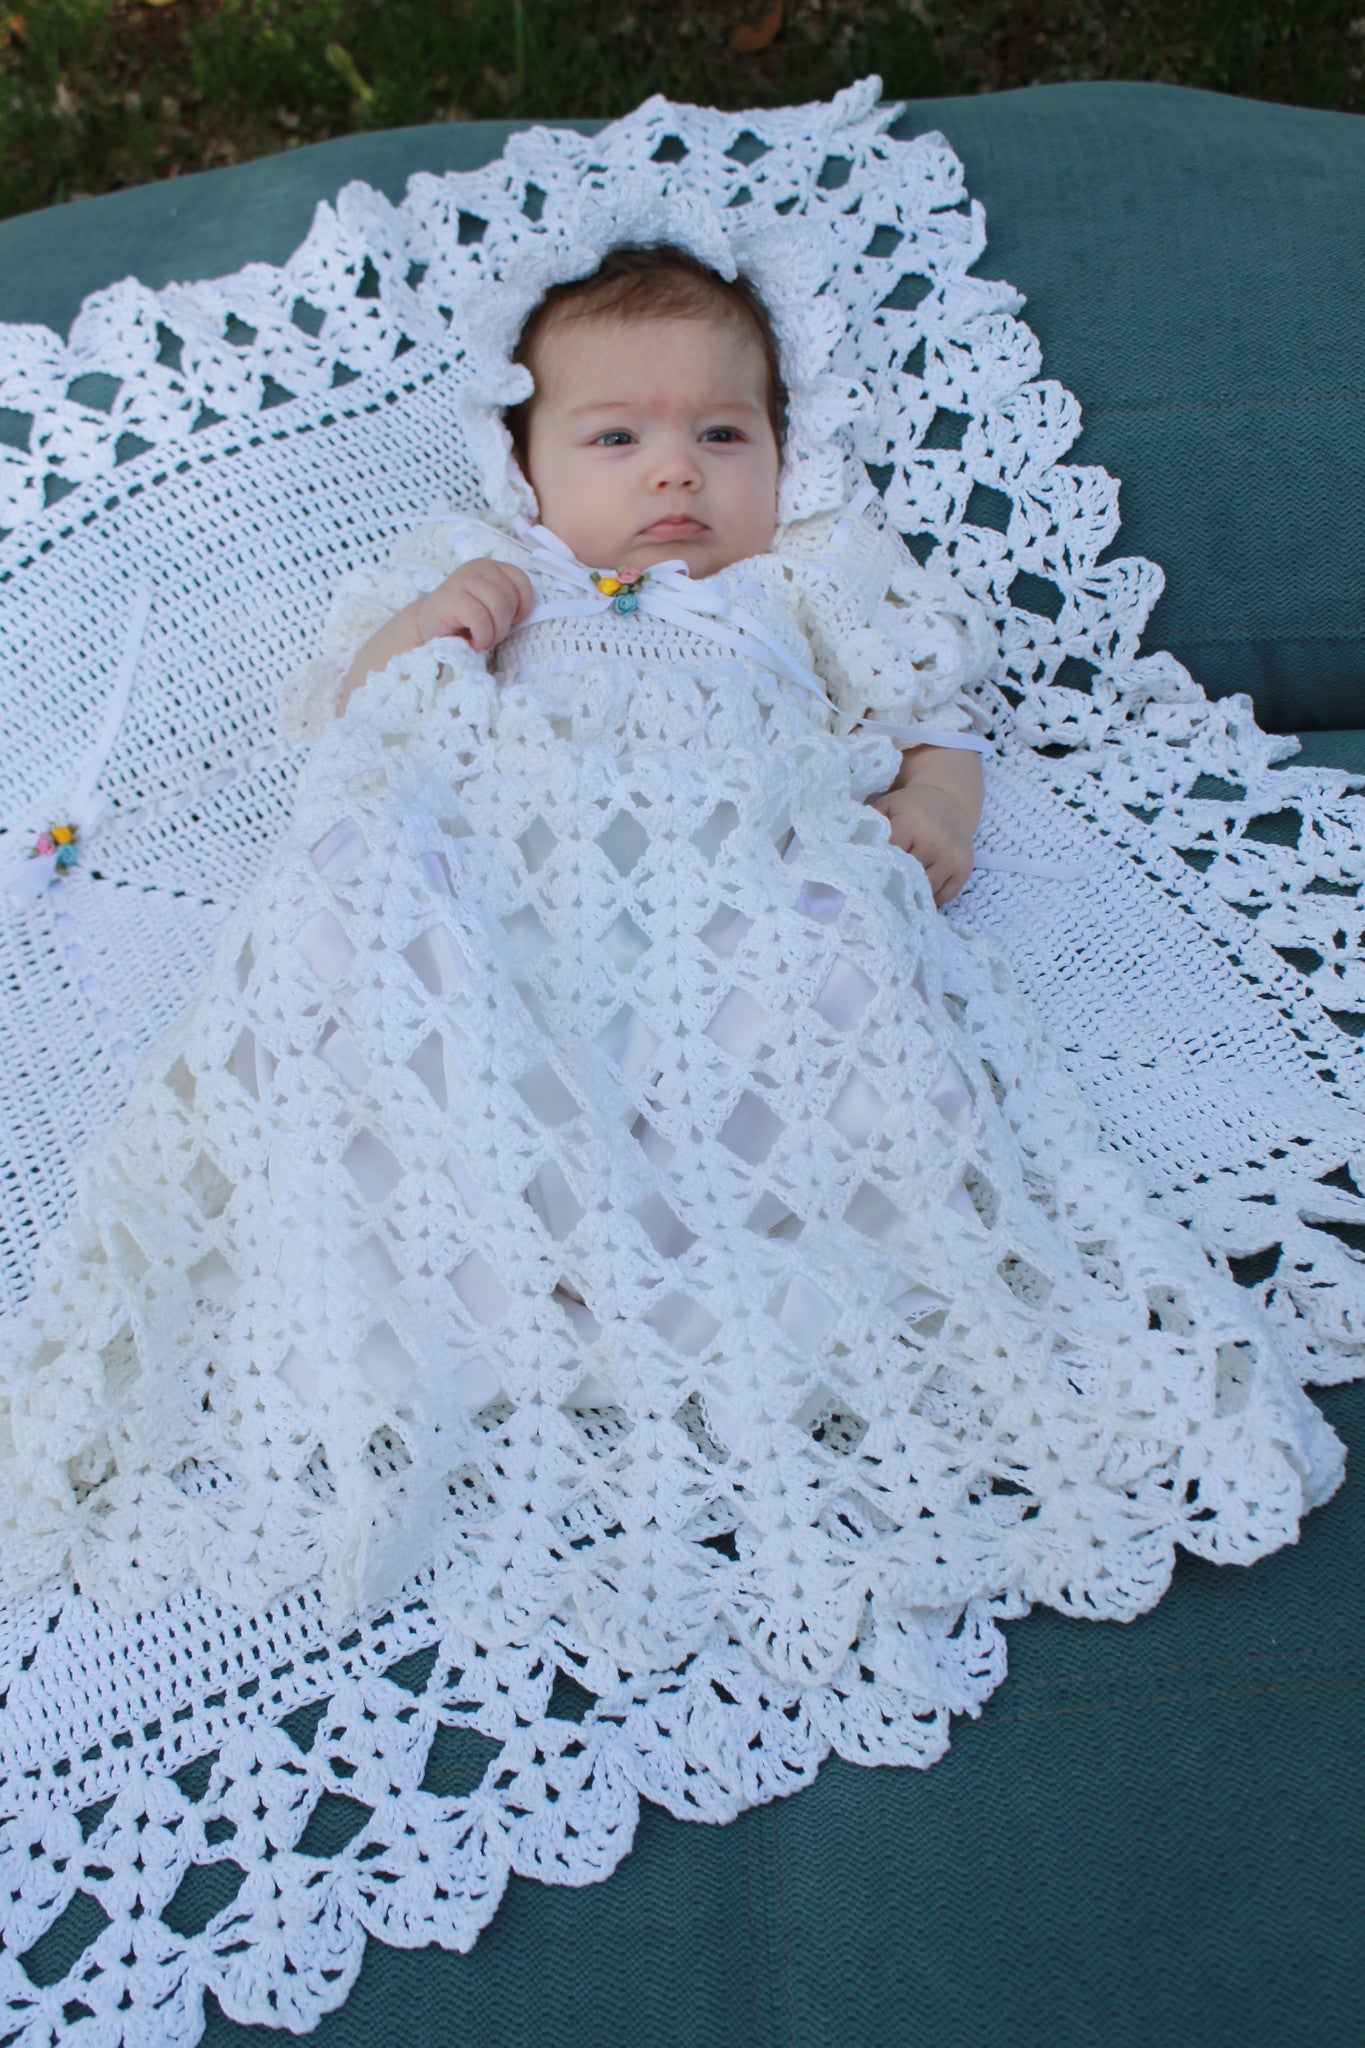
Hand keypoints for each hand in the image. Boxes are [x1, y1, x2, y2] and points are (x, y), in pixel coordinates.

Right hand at [414, 557, 534, 653]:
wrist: (428, 628)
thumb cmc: (465, 621)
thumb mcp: (493, 607)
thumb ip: (508, 602)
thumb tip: (527, 612)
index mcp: (491, 567)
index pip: (521, 580)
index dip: (523, 606)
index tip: (511, 621)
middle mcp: (478, 567)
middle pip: (510, 597)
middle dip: (505, 624)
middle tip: (492, 637)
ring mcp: (463, 579)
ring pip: (498, 606)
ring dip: (495, 632)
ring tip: (483, 640)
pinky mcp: (451, 597)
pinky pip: (480, 618)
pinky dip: (481, 636)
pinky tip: (473, 642)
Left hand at [871, 781, 975, 904]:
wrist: (949, 801)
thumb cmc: (910, 808)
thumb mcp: (886, 807)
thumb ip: (866, 826)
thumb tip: (846, 853)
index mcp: (911, 825)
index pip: (887, 859)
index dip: (874, 870)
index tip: (864, 879)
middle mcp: (934, 843)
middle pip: (906, 879)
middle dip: (891, 886)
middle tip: (878, 892)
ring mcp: (952, 859)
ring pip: (924, 892)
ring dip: (910, 895)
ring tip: (899, 890)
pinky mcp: (964, 870)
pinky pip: (942, 898)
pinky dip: (929, 897)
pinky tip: (920, 887)